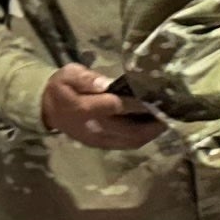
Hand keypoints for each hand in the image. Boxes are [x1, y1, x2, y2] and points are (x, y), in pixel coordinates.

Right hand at [41, 63, 162, 148]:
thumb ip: (87, 78)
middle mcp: (95, 128)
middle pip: (131, 130)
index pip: (119, 106)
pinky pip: (127, 145)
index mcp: (85, 108)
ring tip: (167, 119)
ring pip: (132, 141)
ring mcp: (99, 140)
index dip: (140, 103)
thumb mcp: (68, 74)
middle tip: (172, 111)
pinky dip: (143, 137)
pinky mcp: (102, 145)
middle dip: (154, 123)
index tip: (159, 96)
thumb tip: (106, 84)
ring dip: (152, 133)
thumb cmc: (61, 88)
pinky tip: (153, 127)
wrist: (47, 110)